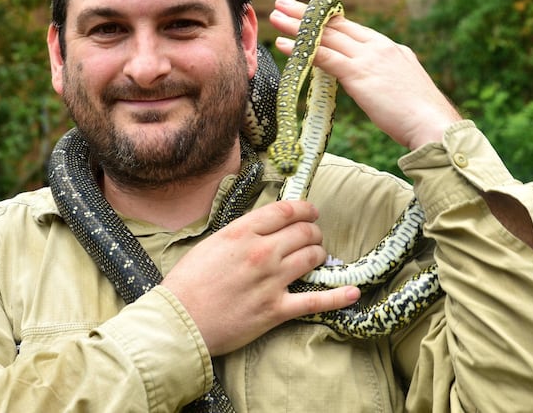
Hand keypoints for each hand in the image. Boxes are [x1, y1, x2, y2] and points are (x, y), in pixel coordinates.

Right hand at [160, 200, 359, 355]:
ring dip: (321, 255)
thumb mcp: (212, 244)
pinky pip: (316, 301)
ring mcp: (271, 281)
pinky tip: (354, 291)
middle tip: (313, 237)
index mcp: (242, 233)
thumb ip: (241, 233)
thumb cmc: (188, 283)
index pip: (286, 211)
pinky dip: (339, 296)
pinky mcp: (276, 310)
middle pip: (304, 232)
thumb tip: (266, 226)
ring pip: (313, 258)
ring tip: (318, 257)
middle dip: (314, 233)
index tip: (311, 212)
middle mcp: (261, 252)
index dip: (305, 209)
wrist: (178, 322)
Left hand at [270, 0, 461, 148]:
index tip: (310, 11)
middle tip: (284, 1)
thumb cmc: (421, 116)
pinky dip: (302, 49)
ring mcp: (369, 58)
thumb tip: (369, 82)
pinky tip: (283, 44)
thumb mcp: (402, 87)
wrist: (434, 125)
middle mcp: (379, 47)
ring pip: (325, 37)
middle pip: (335, 25)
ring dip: (297, 26)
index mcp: (390, 48)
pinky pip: (324, 56)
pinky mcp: (359, 75)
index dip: (327, 19)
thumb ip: (383, 78)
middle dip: (307, 13)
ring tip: (275, 16)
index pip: (352, 29)